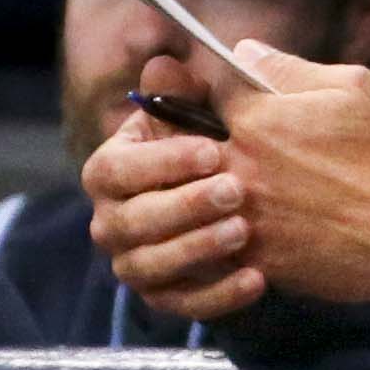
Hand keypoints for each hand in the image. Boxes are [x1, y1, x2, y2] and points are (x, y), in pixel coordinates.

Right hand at [83, 53, 265, 321]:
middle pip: (129, 221)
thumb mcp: (207, 110)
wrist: (252, 196)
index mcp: (113, 167)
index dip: (160, 161)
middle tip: (236, 190)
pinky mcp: (165, 296)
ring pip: (150, 266)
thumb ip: (186, 90)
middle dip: (183, 206)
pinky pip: (182, 305)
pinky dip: (218, 295)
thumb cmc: (219, 142)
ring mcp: (135, 261)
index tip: (211, 150)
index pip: (114, 168)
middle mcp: (112, 218)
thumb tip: (165, 65)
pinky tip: (257, 278)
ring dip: (197, 248)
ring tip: (245, 231)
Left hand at [199, 43, 369, 305]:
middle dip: (194, 141)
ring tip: (229, 186)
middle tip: (217, 143)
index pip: (205, 91)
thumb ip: (288, 70)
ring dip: (204, 190)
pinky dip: (226, 234)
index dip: (213, 89)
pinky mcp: (261, 263)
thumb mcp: (353, 88)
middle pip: (183, 149)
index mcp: (258, 121)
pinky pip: (219, 247)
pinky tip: (251, 225)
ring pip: (196, 201)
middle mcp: (242, 171)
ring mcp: (248, 221)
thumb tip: (243, 52)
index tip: (224, 95)